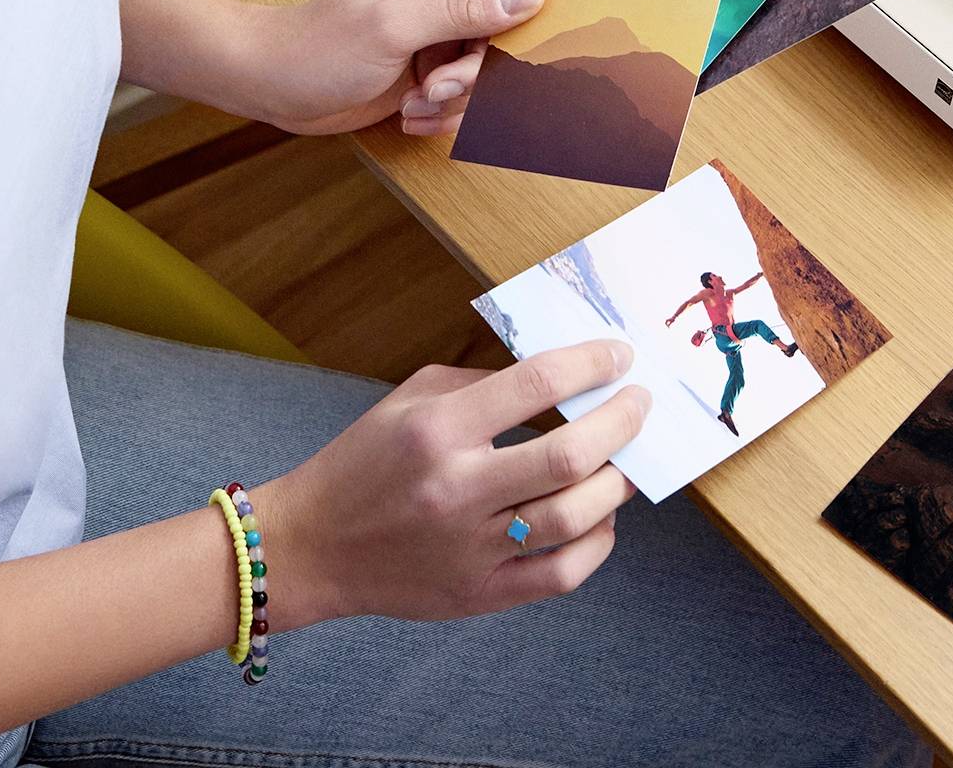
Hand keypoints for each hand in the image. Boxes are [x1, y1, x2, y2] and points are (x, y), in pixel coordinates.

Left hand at [250, 0, 543, 137]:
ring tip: (415, 102)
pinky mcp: (431, 70)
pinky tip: (409, 115)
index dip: (519, 17)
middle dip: (479, 74)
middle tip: (437, 86)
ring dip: (457, 100)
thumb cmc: (320, 46)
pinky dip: (442, 115)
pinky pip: (465, 98)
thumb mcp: (396, 28)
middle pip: (507, 35)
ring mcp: (440, 35)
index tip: (502, 52)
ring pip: (489, 75)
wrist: (273, 85)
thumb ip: (466, 11)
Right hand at [253, 341, 649, 628]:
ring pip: (573, 517)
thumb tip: (558, 376)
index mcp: (438, 429)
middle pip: (568, 454)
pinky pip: (560, 575)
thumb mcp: (411, 398)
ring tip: (627, 461)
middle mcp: (458, 488)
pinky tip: (601, 518)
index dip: (590, 364)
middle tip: (639, 404)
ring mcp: (471, 549)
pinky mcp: (479, 595)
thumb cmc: (364, 461)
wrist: (313, 546)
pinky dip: (597, 544)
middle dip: (621, 422)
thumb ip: (482, 384)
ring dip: (616, 483)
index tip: (619, 356)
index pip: (535, 384)